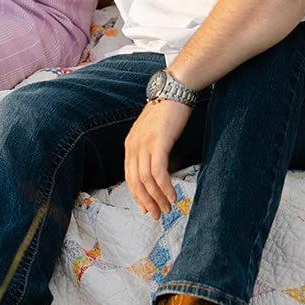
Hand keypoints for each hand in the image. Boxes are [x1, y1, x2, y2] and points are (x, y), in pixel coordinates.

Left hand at [124, 98, 191, 219]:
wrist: (175, 90)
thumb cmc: (167, 111)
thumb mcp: (153, 133)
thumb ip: (151, 150)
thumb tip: (157, 170)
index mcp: (130, 145)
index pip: (129, 177)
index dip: (137, 196)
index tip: (147, 208)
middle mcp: (134, 146)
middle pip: (136, 182)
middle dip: (147, 202)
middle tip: (158, 214)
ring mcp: (145, 144)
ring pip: (146, 180)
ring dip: (157, 198)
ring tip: (168, 208)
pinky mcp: (158, 142)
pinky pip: (158, 171)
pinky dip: (165, 187)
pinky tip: (173, 196)